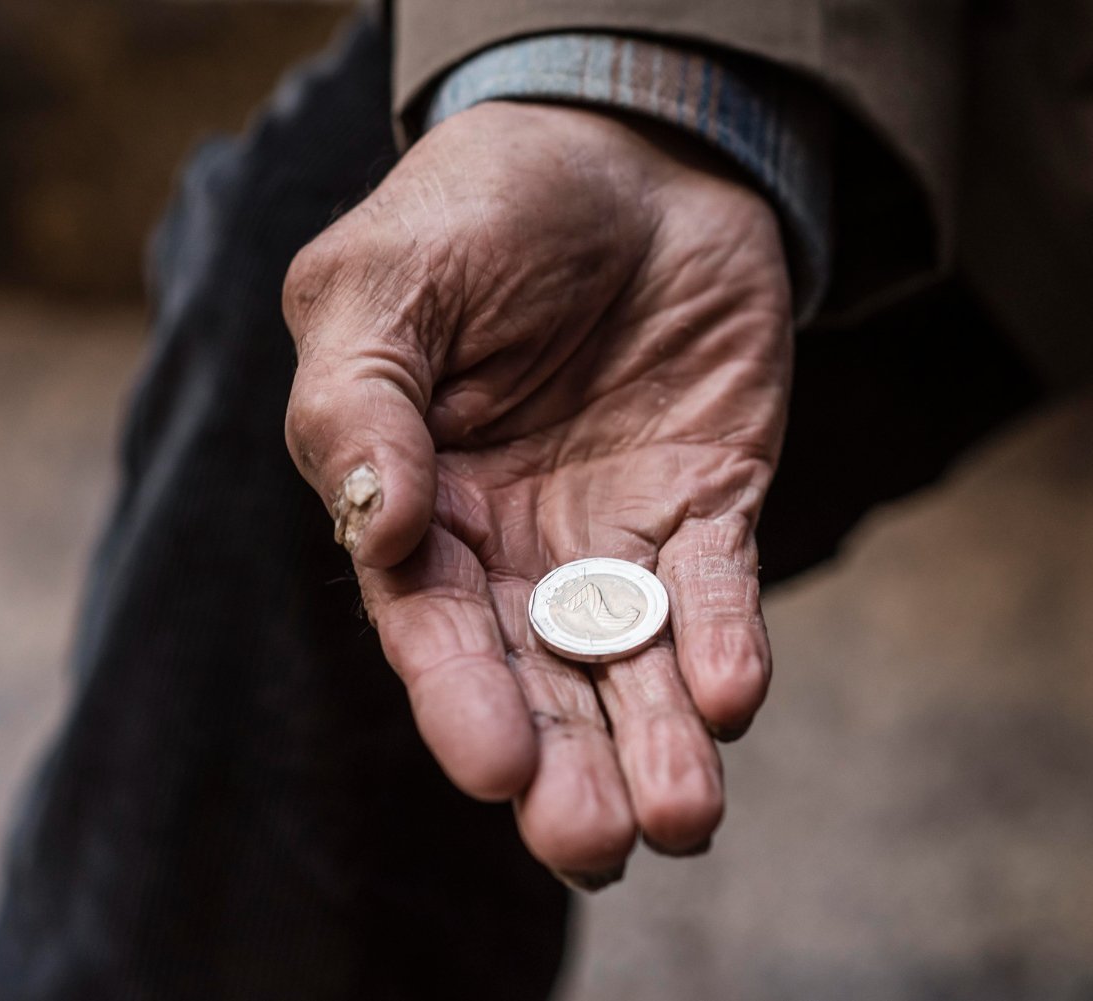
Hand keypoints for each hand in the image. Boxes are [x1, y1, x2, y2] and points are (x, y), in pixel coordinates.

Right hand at [283, 102, 792, 887]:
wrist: (625, 151)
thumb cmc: (478, 209)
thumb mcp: (383, 283)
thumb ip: (360, 402)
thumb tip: (373, 530)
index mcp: (419, 507)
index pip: (433, 627)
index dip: (462, 699)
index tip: (499, 767)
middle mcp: (514, 547)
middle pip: (537, 679)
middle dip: (567, 768)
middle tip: (595, 845)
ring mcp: (617, 534)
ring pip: (636, 665)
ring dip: (658, 743)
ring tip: (684, 816)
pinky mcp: (710, 506)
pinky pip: (720, 592)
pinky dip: (727, 646)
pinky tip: (732, 696)